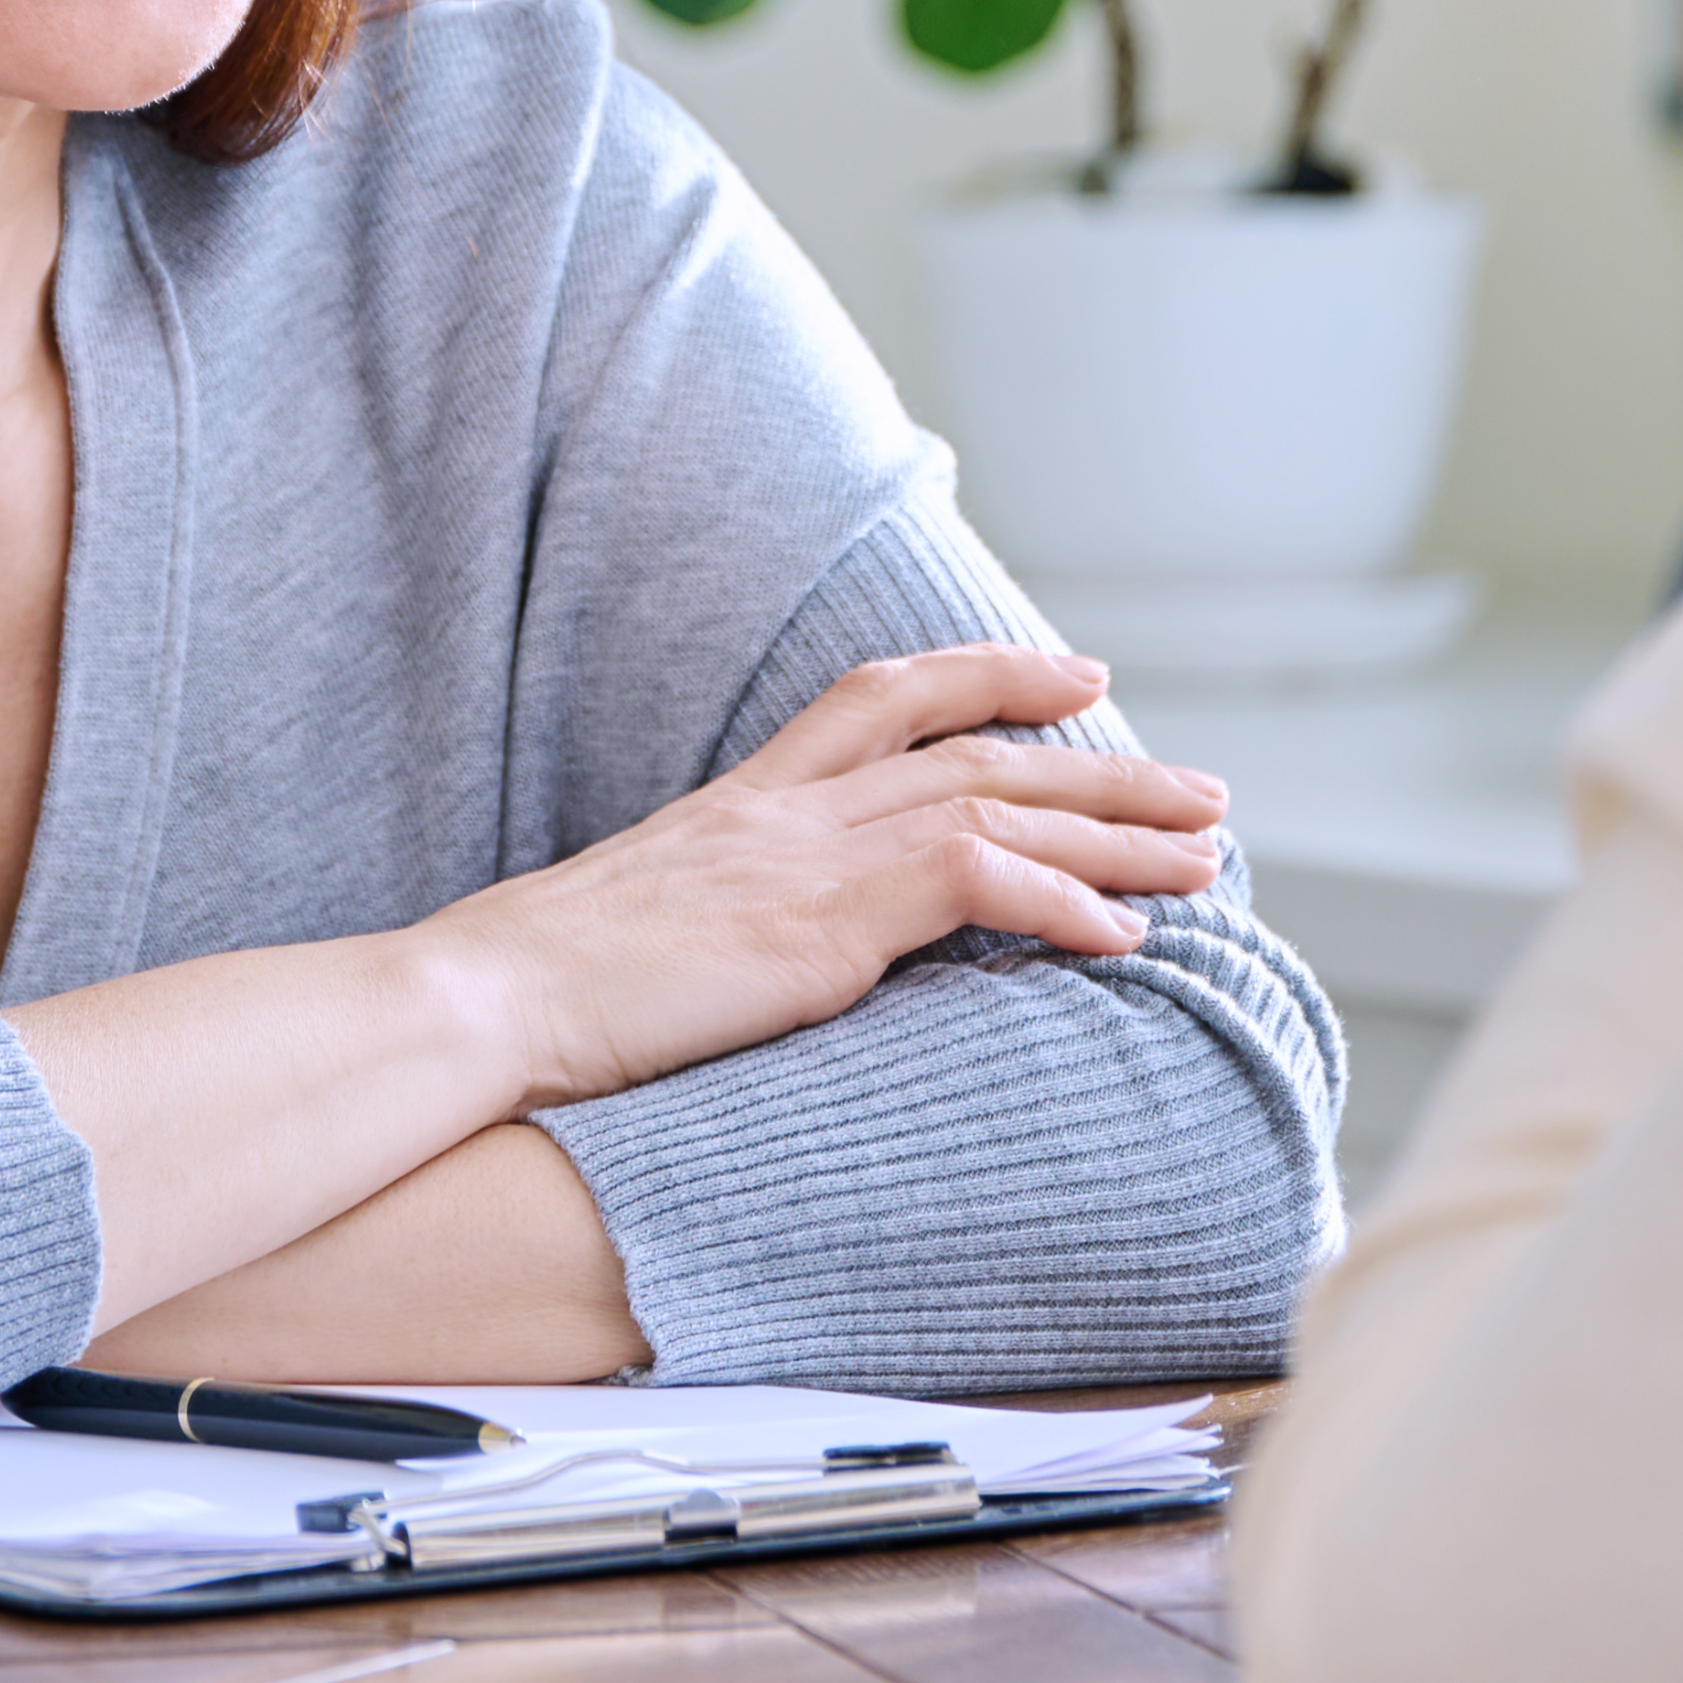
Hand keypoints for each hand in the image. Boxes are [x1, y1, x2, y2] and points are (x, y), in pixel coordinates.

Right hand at [432, 642, 1230, 1111]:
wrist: (476, 1007)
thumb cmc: (530, 998)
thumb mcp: (640, 935)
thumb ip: (715, 923)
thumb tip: (751, 960)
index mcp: (742, 800)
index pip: (884, 696)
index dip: (990, 675)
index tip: (1077, 676)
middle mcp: (787, 809)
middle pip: (978, 748)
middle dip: (1103, 767)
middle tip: (1203, 790)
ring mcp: (806, 858)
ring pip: (1000, 805)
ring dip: (1116, 831)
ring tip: (1206, 857)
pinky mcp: (820, 923)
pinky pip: (974, 883)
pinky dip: (1059, 900)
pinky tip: (1124, 934)